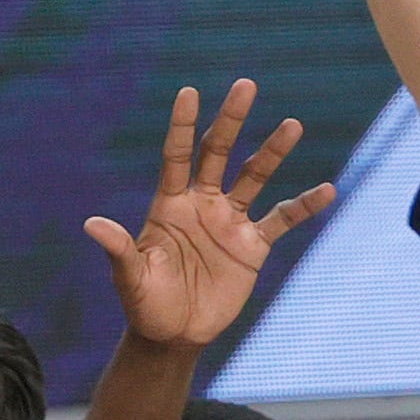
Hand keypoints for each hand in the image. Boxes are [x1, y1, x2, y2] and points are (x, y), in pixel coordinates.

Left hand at [87, 79, 331, 353]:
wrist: (173, 335)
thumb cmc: (145, 304)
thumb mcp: (130, 278)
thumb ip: (118, 250)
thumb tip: (91, 224)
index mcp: (169, 206)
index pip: (176, 156)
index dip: (181, 126)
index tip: (189, 92)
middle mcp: (202, 205)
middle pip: (219, 153)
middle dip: (231, 120)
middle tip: (245, 85)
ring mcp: (229, 222)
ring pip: (254, 178)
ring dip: (273, 152)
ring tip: (292, 124)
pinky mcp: (252, 246)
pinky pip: (282, 219)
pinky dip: (305, 206)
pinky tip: (327, 191)